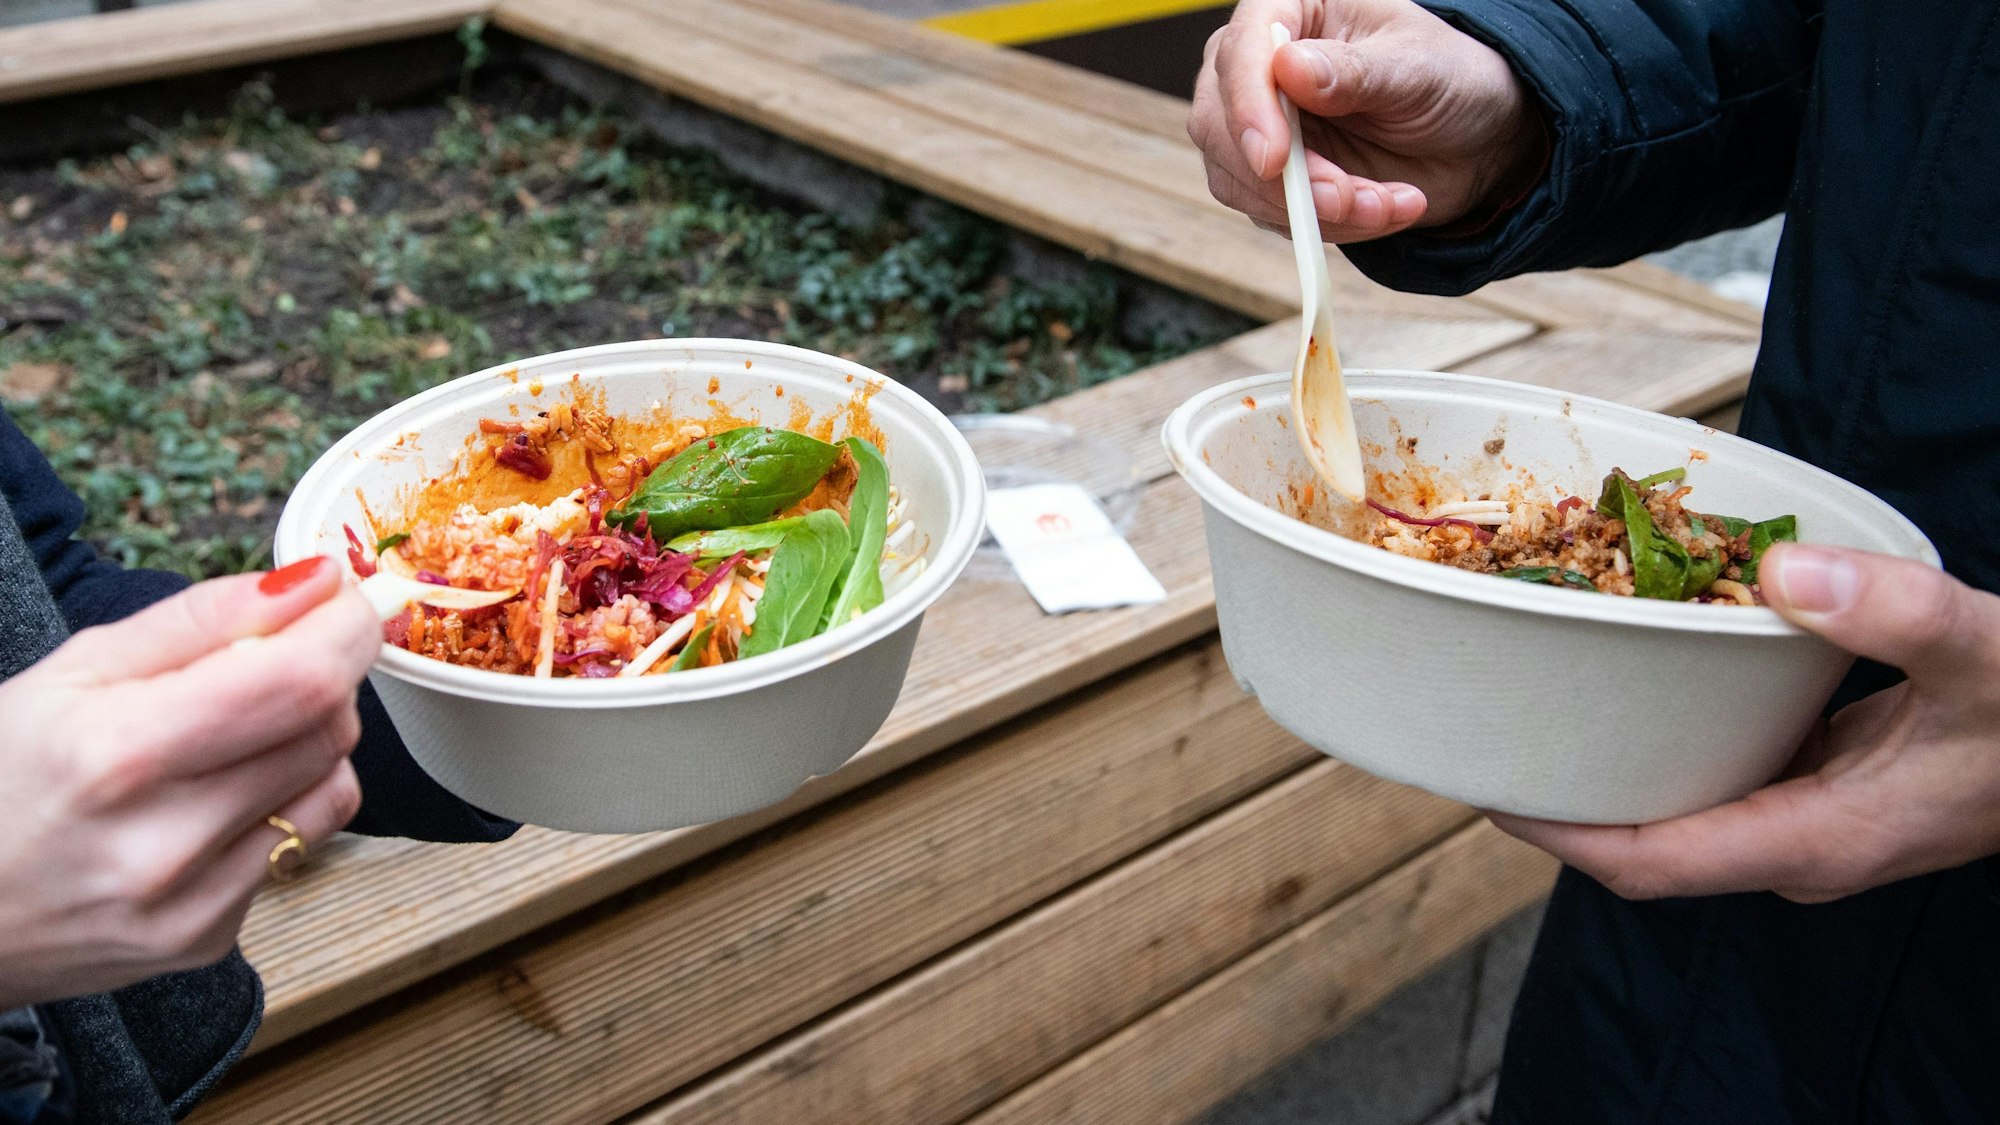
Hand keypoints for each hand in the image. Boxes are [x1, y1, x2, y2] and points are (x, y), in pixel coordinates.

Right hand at [0, 557, 376, 1008]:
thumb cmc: (1, 773)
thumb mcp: (74, 669)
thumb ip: (203, 617)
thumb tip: (317, 581)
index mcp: (115, 754)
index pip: (299, 681)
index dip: (347, 628)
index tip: (350, 597)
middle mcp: (160, 841)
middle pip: (329, 728)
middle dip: (325, 675)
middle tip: (278, 657)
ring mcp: (189, 903)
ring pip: (334, 784)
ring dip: (310, 740)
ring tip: (235, 734)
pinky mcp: (209, 939)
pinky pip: (302, 844)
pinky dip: (284, 803)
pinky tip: (216, 800)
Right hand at [1189, 0, 1545, 240]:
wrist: (1474, 138)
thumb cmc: (1448, 79)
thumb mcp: (1416, 68)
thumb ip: (1354, 72)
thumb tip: (1288, 68)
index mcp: (1291, 11)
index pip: (1241, 51)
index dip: (1249, 107)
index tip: (1275, 159)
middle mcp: (1259, 67)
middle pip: (1218, 124)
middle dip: (1283, 177)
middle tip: (1347, 198)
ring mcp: (1258, 127)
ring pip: (1239, 180)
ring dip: (1314, 210)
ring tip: (1387, 204)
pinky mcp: (1269, 180)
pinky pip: (1271, 215)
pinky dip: (1328, 226)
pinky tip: (1384, 209)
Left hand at [1491, 544, 1999, 903]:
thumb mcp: (1988, 657)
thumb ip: (1895, 616)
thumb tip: (1783, 574)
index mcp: (1812, 839)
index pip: (1648, 864)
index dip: (1558, 836)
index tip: (1486, 789)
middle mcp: (1798, 841)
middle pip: (1646, 839)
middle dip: (1565, 796)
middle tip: (1492, 724)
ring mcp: (1813, 814)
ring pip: (1683, 799)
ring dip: (1616, 756)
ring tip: (1541, 691)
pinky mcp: (1832, 780)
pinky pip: (1725, 763)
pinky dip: (1676, 725)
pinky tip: (1648, 666)